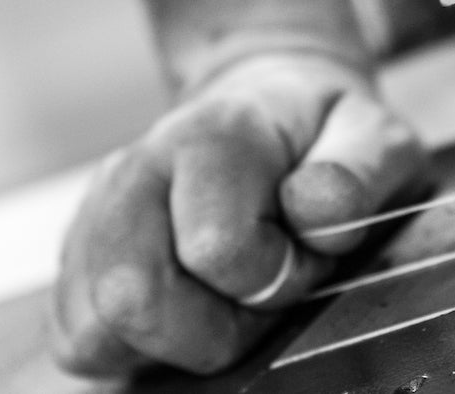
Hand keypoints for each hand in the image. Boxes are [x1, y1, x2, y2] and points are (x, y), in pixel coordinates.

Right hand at [48, 53, 424, 375]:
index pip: (216, 248)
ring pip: (93, 328)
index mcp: (215, 136)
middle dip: (214, 326)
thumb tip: (313, 210)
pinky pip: (79, 337)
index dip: (273, 276)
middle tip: (261, 292)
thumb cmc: (326, 133)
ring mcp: (99, 212)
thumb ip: (358, 171)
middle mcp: (139, 169)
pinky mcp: (79, 256)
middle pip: (131, 296)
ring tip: (224, 298)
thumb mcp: (375, 135)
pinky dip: (134, 347)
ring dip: (172, 340)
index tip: (301, 253)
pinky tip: (187, 310)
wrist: (275, 106)